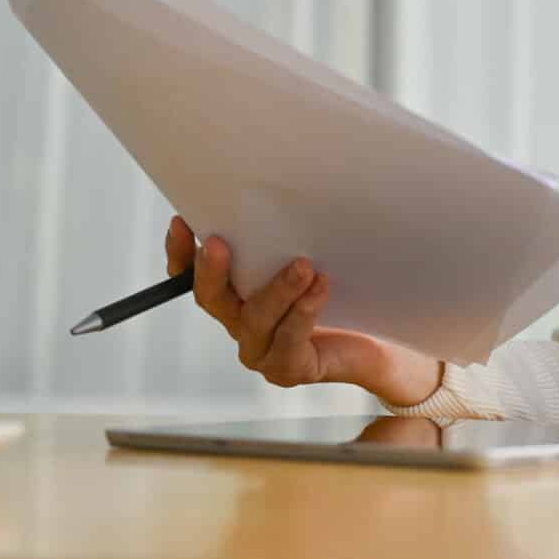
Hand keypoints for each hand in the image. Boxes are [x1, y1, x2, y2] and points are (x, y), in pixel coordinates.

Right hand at [165, 216, 442, 406]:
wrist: (378, 342)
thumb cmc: (341, 290)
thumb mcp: (310, 254)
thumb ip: (289, 234)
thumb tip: (282, 190)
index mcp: (235, 294)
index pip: (191, 276)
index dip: (181, 252)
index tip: (182, 221)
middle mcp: (240, 322)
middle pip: (212, 299)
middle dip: (212, 270)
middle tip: (218, 242)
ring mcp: (261, 350)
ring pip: (256, 319)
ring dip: (276, 289)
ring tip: (302, 265)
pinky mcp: (289, 368)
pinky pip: (290, 339)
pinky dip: (304, 311)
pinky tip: (320, 287)